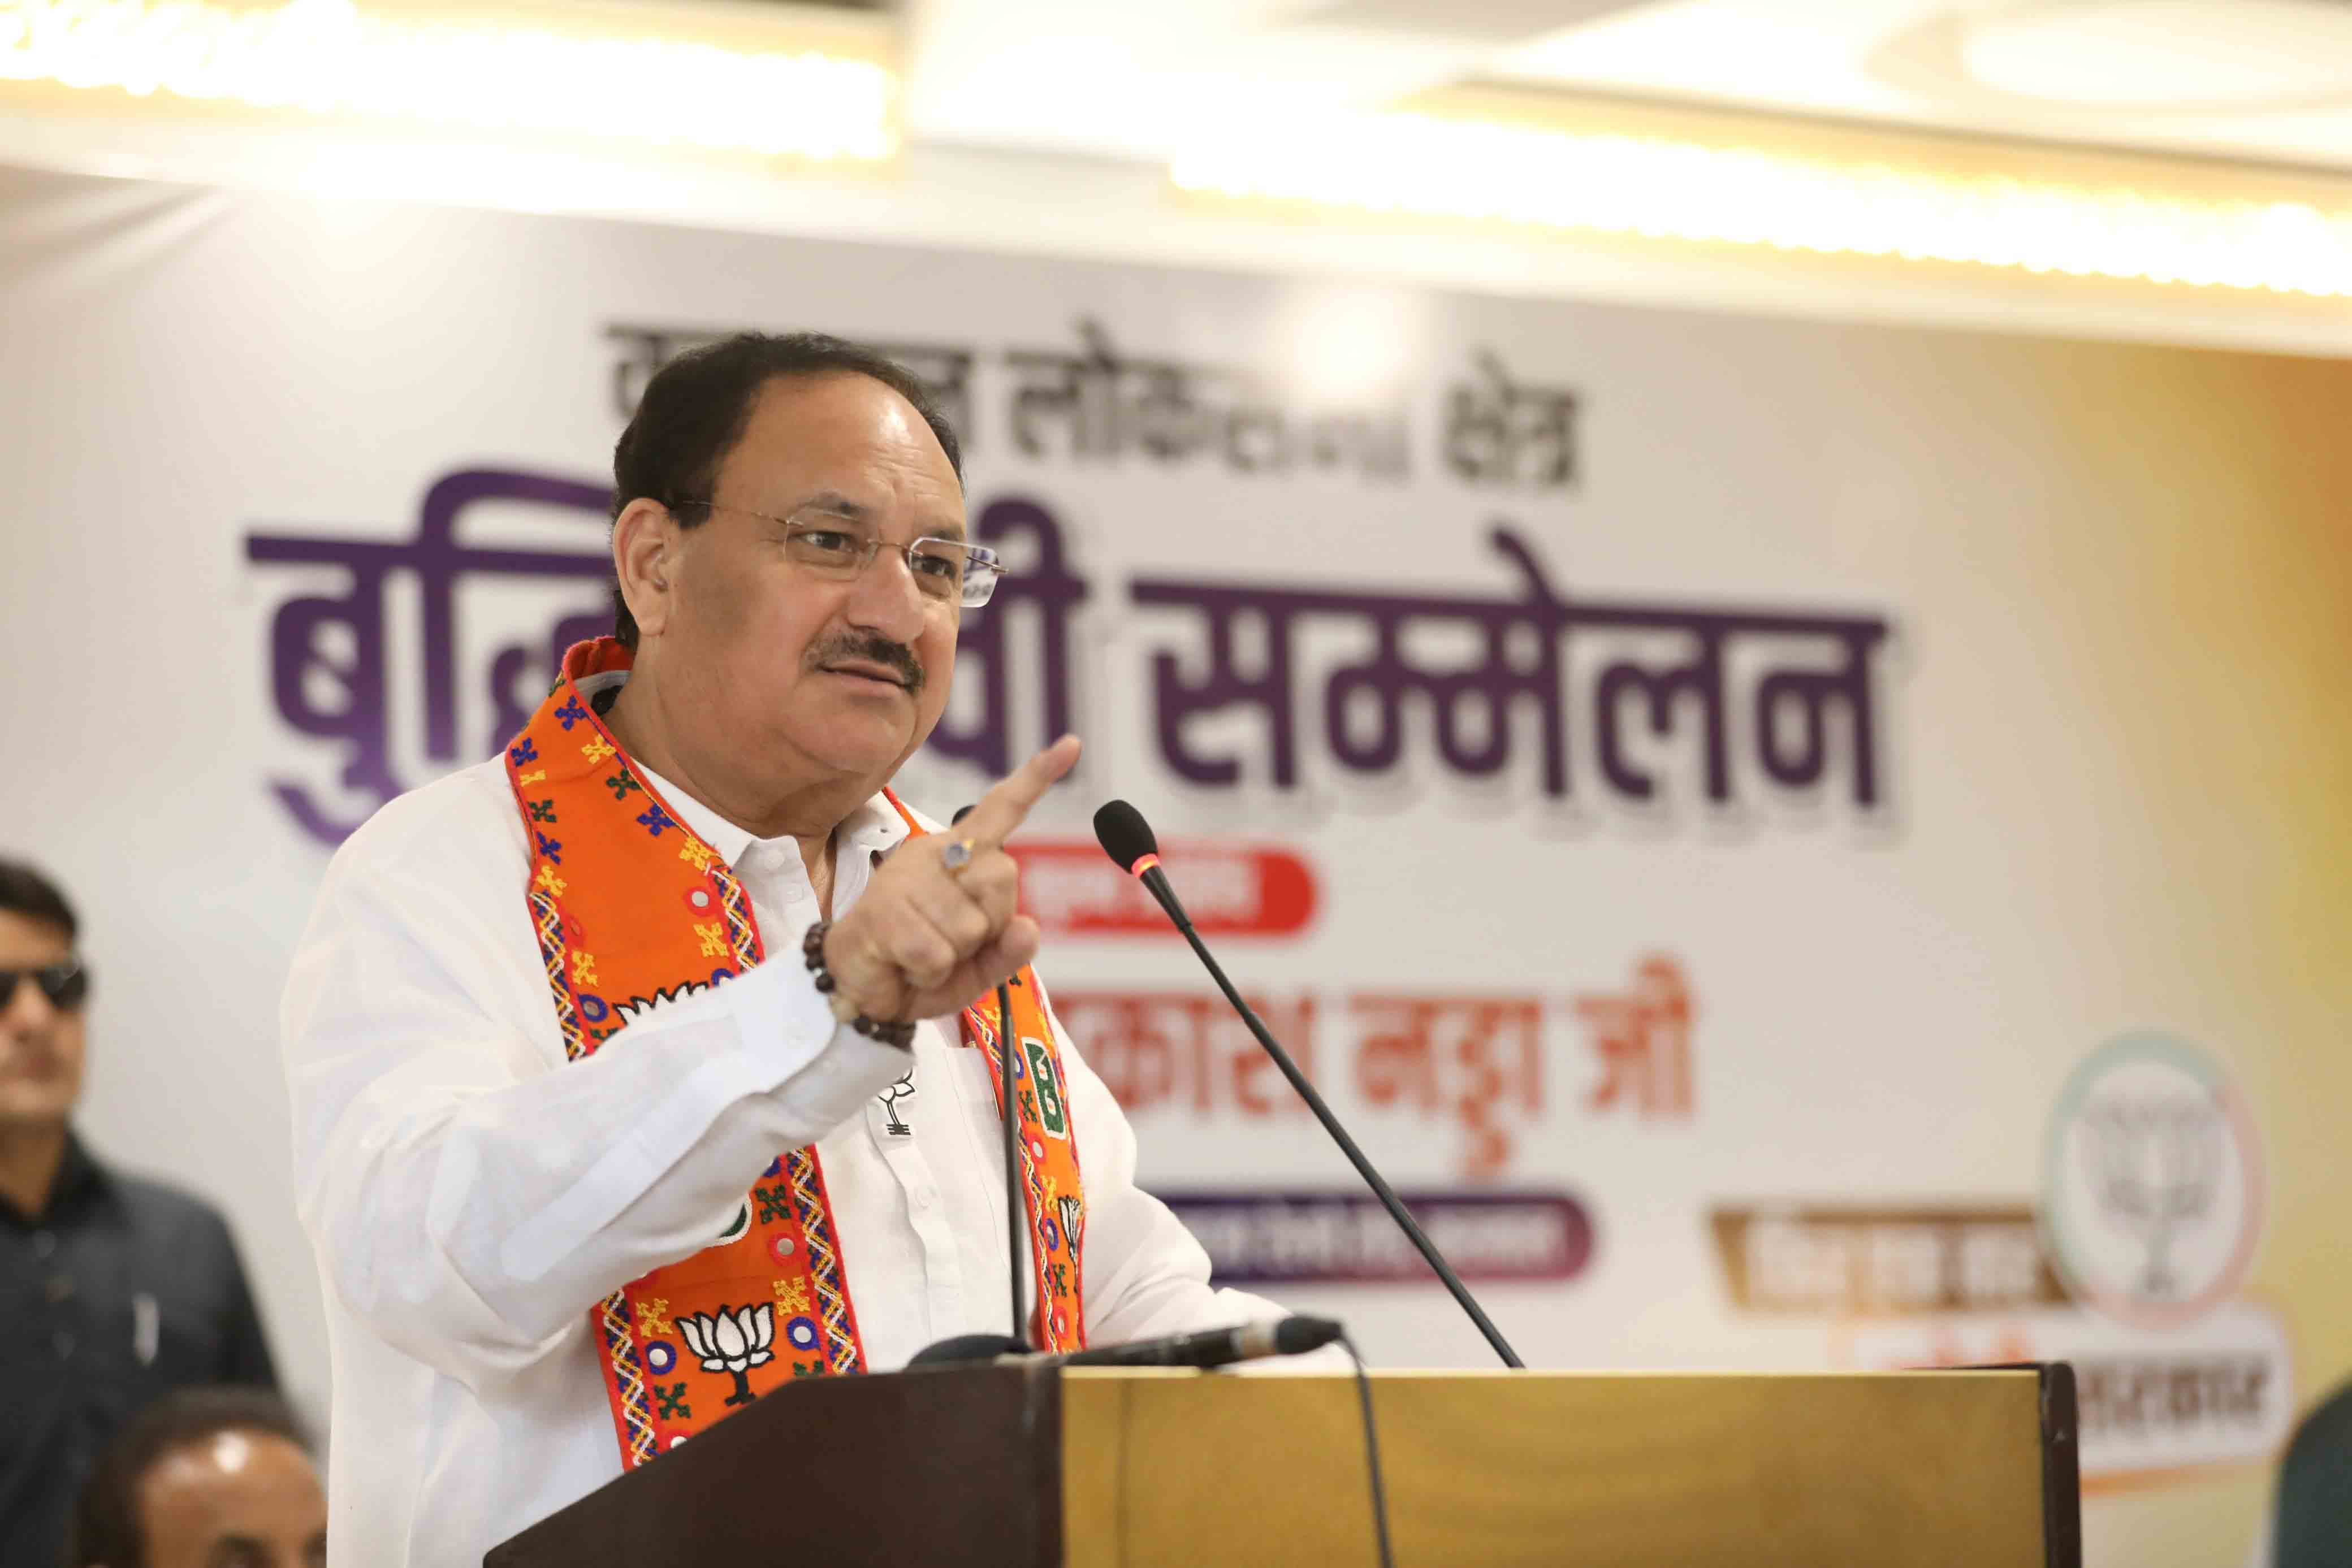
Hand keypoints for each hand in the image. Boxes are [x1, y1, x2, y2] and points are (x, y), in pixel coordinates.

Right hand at [823, 734, 1080, 1022]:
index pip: (1001, 809)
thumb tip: (1028, 927)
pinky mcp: (886, 914)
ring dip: (953, 958)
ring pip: (972, 927)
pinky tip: (903, 964)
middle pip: (1002, 879)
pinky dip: (929, 974)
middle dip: (988, 924)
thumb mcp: (974, 964)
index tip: (1072, 744)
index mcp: (956, 853)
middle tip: (948, 941)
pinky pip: (939, 956)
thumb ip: (1007, 948)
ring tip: (920, 954)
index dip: (1036, 778)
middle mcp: (932, 854)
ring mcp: (906, 880)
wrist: (856, 987)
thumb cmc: (919, 966)